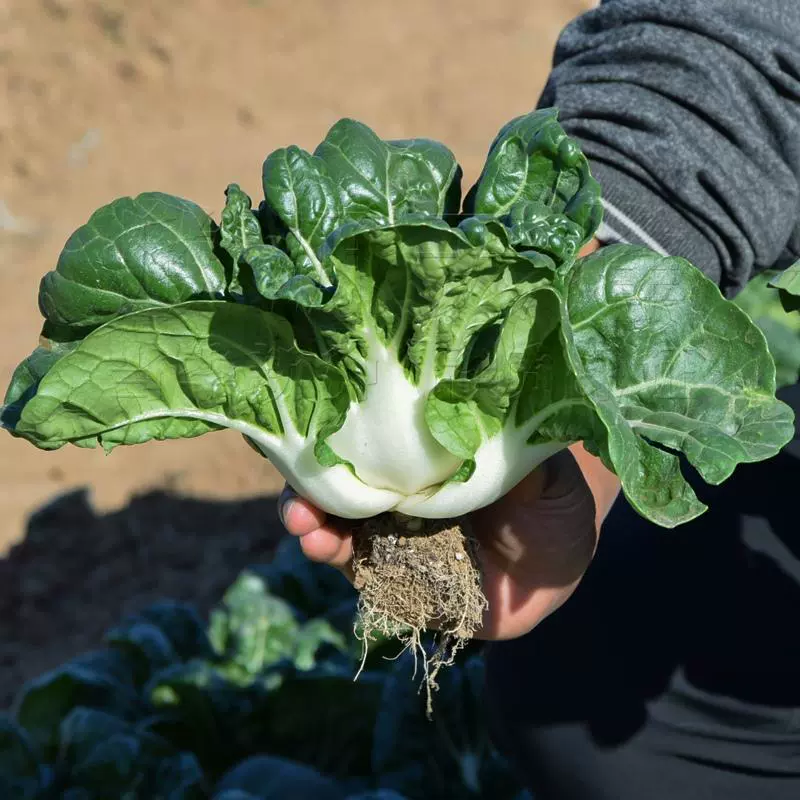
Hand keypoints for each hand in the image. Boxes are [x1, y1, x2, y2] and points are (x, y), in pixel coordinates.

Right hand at [279, 447, 605, 640]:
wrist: (562, 567)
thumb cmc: (550, 500)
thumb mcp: (540, 468)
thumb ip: (509, 447)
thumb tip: (480, 412)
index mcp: (424, 463)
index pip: (369, 449)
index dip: (336, 446)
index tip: (312, 443)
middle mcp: (401, 499)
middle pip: (343, 491)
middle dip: (311, 494)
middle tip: (298, 503)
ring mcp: (399, 543)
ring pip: (344, 535)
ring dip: (319, 533)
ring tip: (308, 534)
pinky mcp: (407, 587)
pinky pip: (369, 578)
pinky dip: (346, 568)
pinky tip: (332, 558)